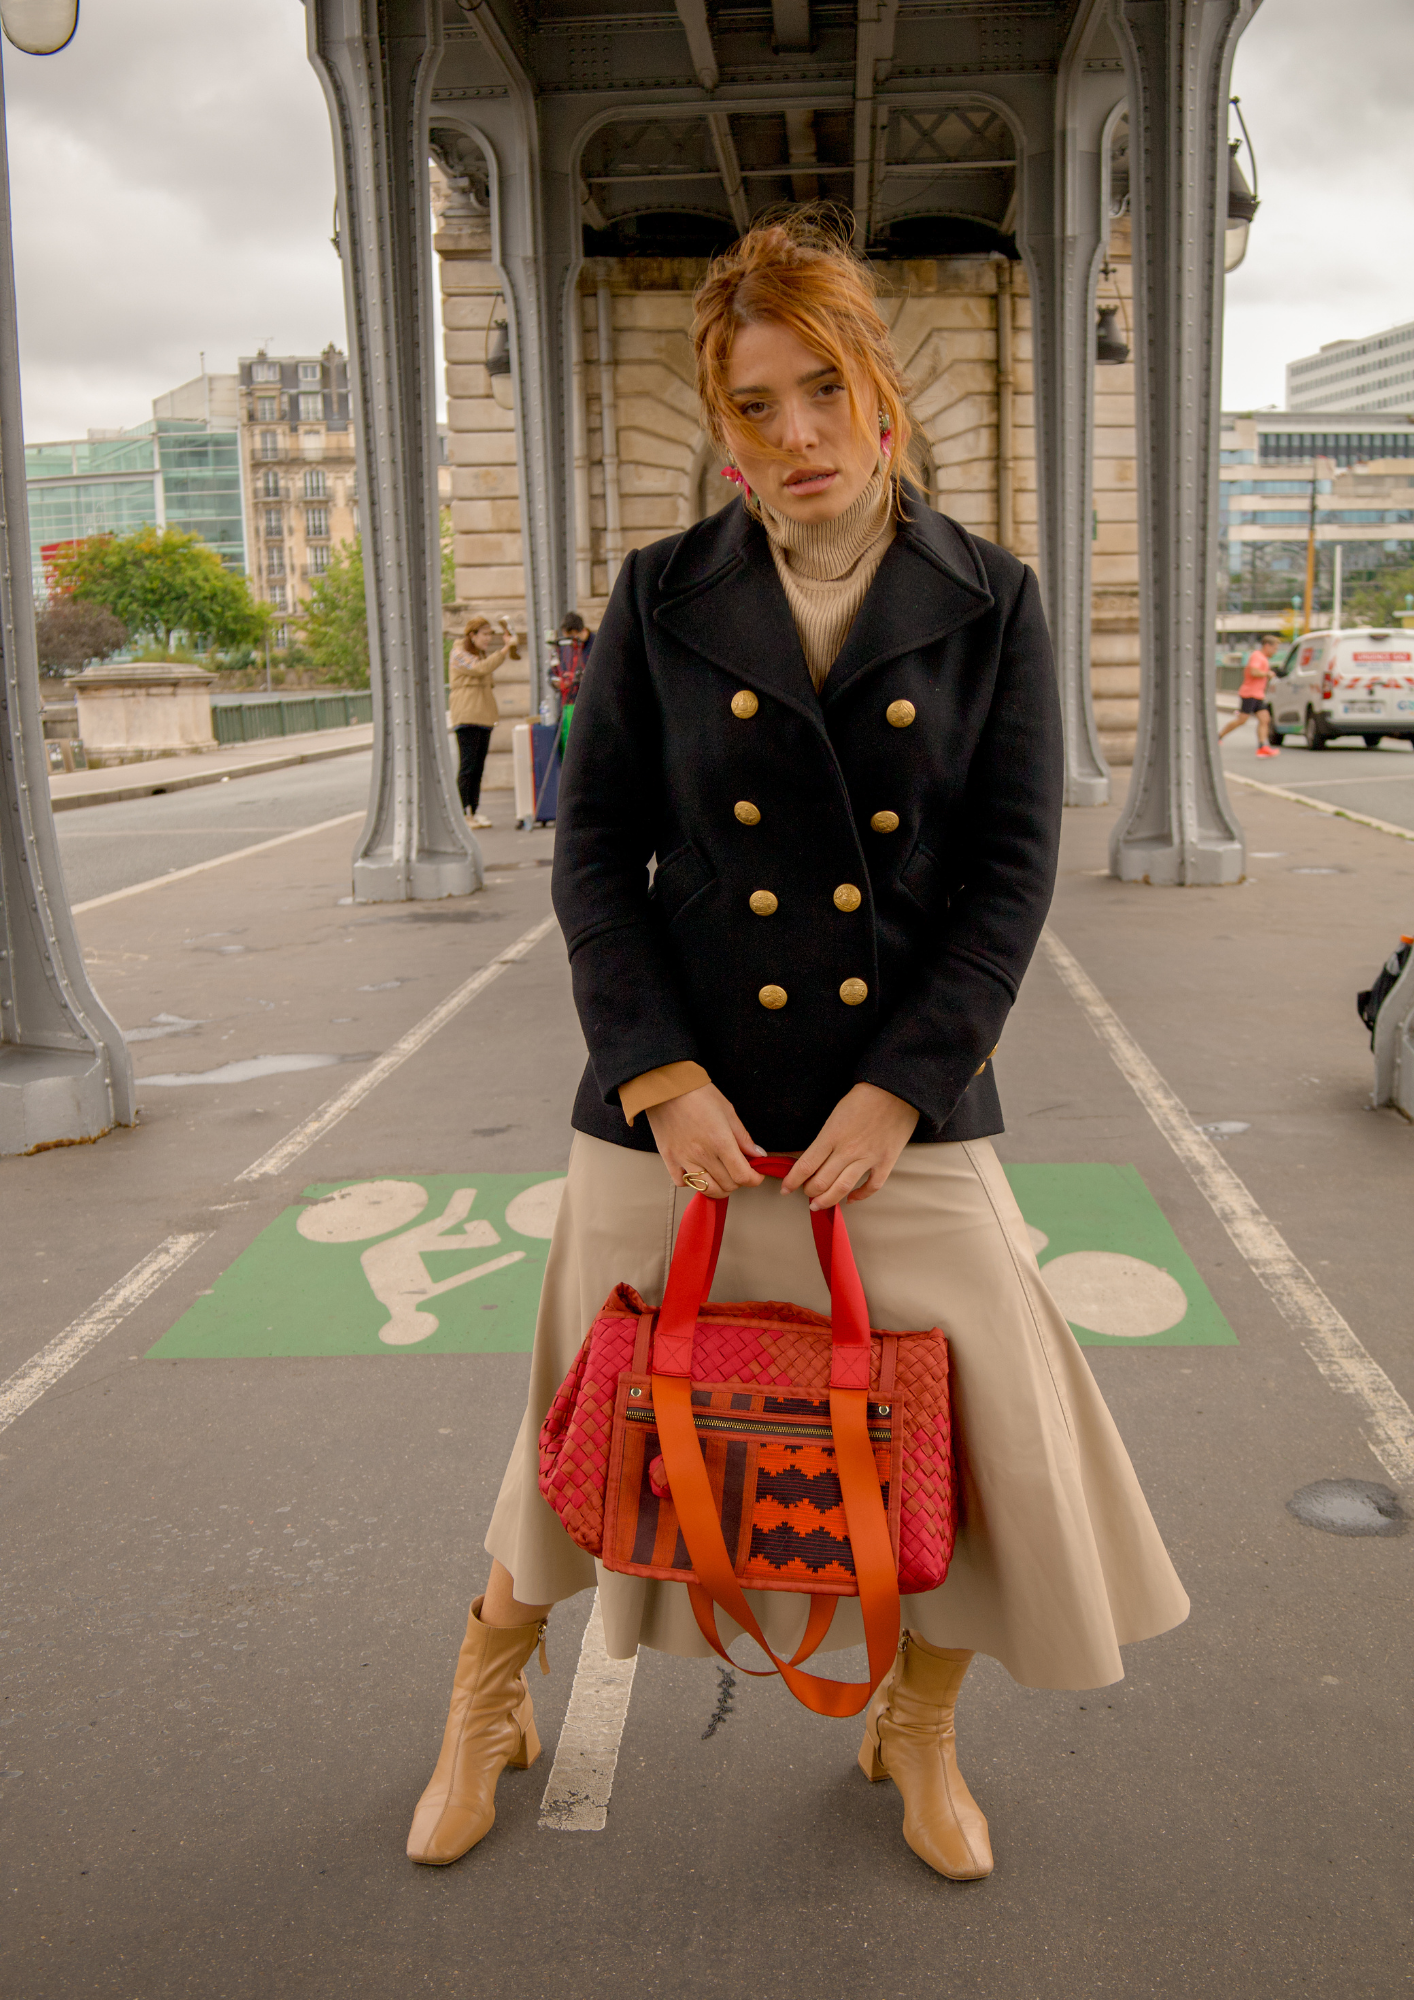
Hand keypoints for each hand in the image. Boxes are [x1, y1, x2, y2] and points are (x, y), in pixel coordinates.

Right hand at [646, 1084, 765, 1198]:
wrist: (666, 1086)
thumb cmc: (698, 1093)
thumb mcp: (727, 1111)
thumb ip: (743, 1137)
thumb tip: (758, 1154)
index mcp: (720, 1141)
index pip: (742, 1176)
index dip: (754, 1179)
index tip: (756, 1175)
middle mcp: (702, 1154)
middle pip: (727, 1185)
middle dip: (738, 1182)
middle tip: (739, 1171)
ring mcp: (683, 1158)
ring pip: (706, 1189)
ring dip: (719, 1188)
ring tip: (722, 1177)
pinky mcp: (668, 1158)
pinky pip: (682, 1182)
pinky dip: (693, 1182)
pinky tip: (698, 1171)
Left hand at [782, 1083, 919, 1209]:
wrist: (896, 1089)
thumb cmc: (863, 1097)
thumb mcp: (836, 1115)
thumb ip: (826, 1138)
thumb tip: (815, 1158)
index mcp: (831, 1135)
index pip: (805, 1165)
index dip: (792, 1181)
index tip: (785, 1188)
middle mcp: (847, 1150)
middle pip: (821, 1182)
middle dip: (809, 1192)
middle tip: (805, 1194)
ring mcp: (868, 1157)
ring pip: (842, 1189)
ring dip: (827, 1200)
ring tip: (819, 1204)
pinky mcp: (886, 1161)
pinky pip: (872, 1187)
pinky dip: (860, 1196)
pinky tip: (851, 1199)